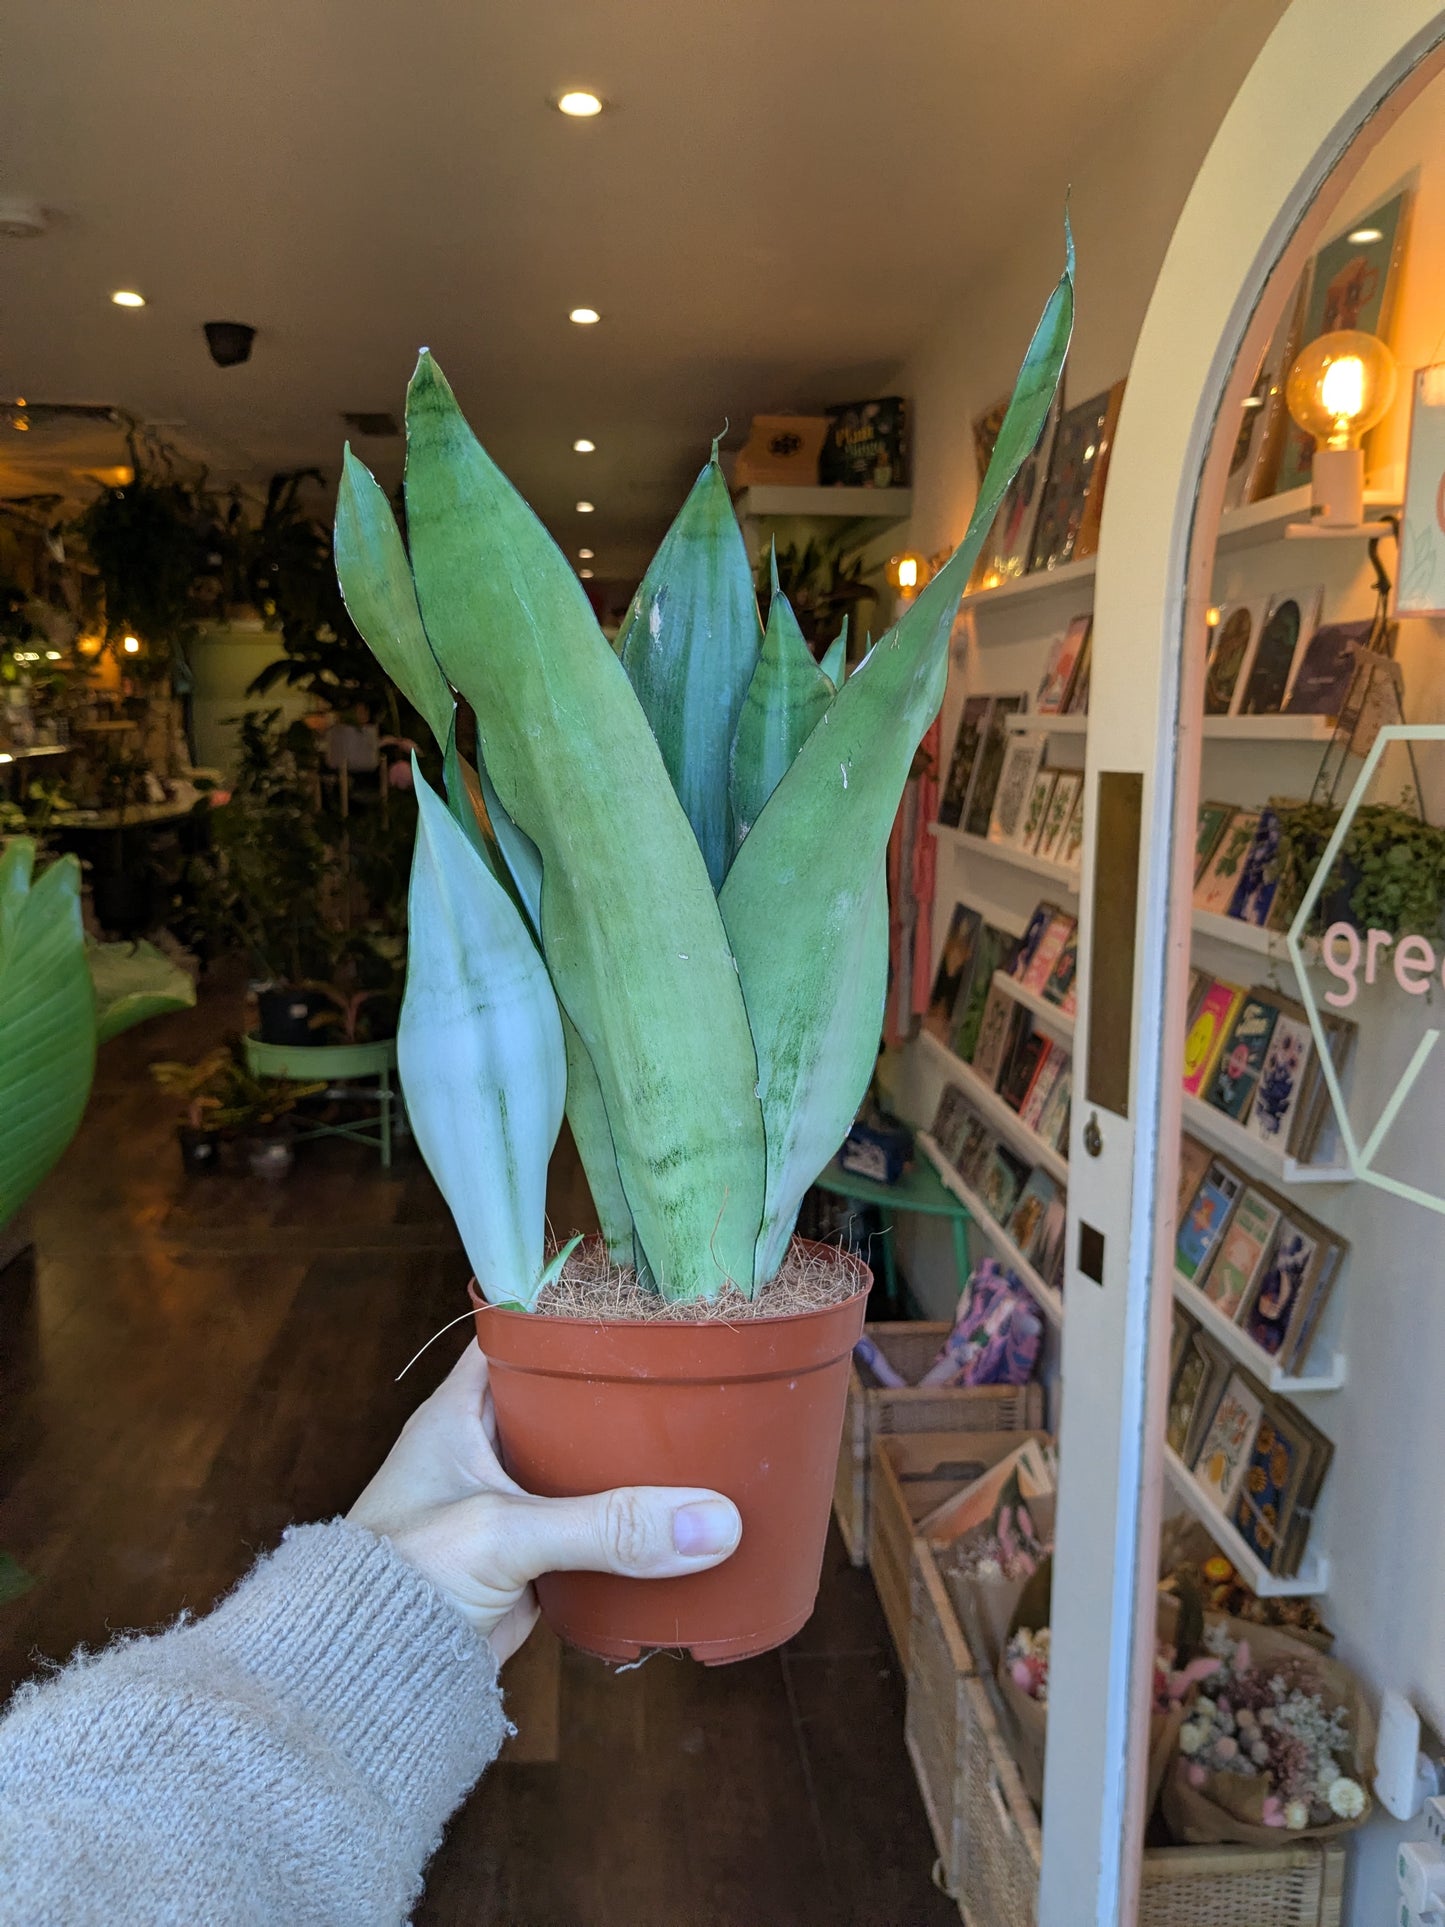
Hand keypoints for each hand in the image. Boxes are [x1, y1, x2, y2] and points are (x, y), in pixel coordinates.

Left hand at [349, 1341, 741, 1661]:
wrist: (369, 1678)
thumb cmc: (403, 1580)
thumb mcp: (506, 1534)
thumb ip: (607, 1527)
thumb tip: (712, 1522)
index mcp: (459, 1412)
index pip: (521, 1337)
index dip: (572, 1319)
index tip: (639, 1309)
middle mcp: (484, 1450)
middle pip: (565, 1402)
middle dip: (620, 1395)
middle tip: (692, 1376)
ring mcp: (508, 1507)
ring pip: (581, 1468)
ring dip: (628, 1465)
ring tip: (701, 1439)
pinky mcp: (528, 1562)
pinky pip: (588, 1530)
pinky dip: (625, 1526)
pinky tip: (675, 1517)